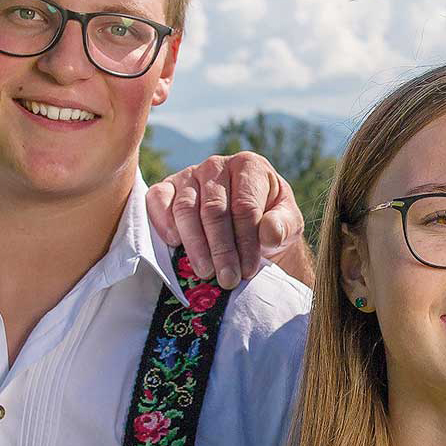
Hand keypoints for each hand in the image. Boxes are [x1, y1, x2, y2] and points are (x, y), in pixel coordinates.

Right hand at [146, 153, 314, 288]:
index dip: (246, 241)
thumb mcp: (287, 223)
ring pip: (186, 209)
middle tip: (226, 279)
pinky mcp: (167, 187)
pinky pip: (157, 199)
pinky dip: (162, 221)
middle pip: (214, 210)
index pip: (245, 206)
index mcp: (249, 167)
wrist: (246, 223)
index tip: (247, 270)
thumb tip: (270, 233)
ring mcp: (189, 175)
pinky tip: (173, 244)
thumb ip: (283, 226)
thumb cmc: (268, 220)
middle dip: (221, 249)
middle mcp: (216, 166)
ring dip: (195, 244)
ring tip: (205, 273)